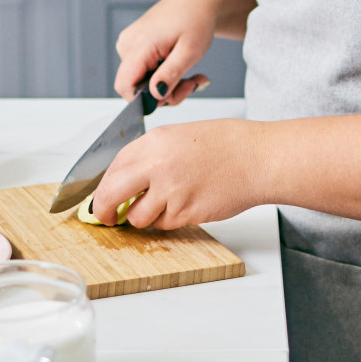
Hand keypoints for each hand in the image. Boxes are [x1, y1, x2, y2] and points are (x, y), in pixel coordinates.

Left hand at [91, 118, 267, 229]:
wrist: (256, 157)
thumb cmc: (227, 145)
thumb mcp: (180, 137)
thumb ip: (151, 156)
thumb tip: (127, 180)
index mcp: (154, 141)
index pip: (113, 168)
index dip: (105, 186)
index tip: (104, 197)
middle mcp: (156, 164)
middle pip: (110, 195)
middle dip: (104, 211)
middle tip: (108, 217)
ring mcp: (169, 190)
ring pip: (138, 217)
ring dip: (146, 217)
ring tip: (168, 203)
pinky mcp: (183, 212)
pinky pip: (163, 224)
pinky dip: (170, 220)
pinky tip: (188, 203)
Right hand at [114, 0, 216, 105]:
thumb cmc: (196, 18)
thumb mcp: (190, 51)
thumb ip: (170, 74)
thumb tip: (155, 95)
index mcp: (139, 44)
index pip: (125, 86)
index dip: (145, 99)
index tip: (171, 95)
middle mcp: (128, 44)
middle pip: (136, 87)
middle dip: (166, 93)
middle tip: (191, 84)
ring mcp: (130, 44)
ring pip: (142, 81)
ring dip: (168, 85)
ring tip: (191, 76)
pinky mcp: (136, 46)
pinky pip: (144, 71)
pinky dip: (164, 75)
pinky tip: (180, 67)